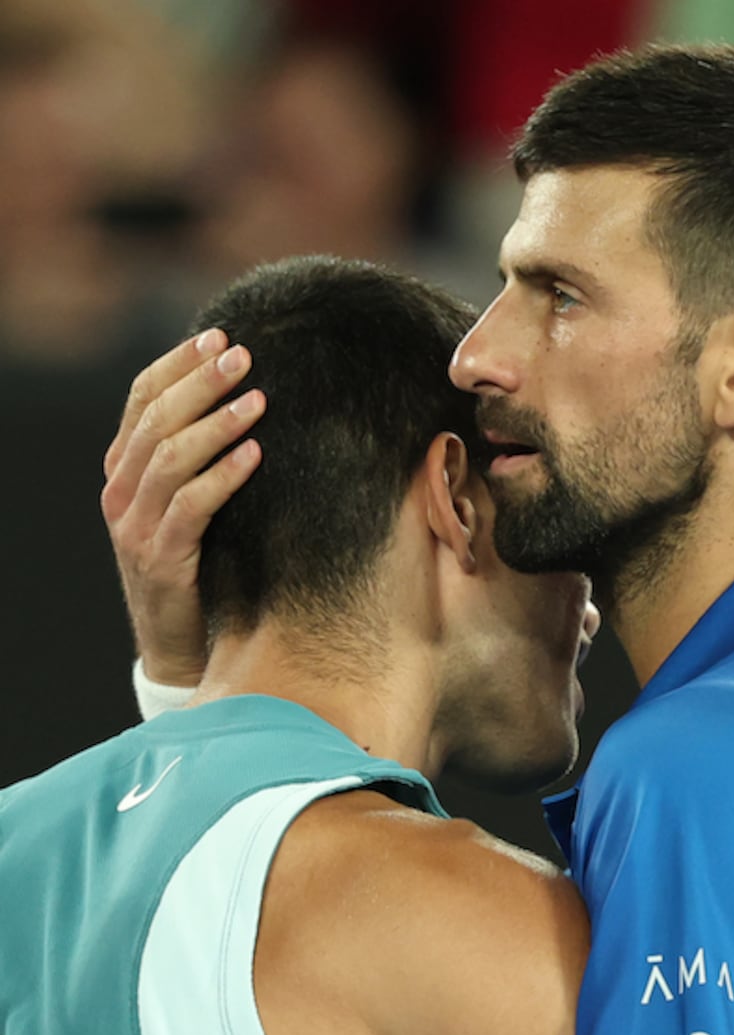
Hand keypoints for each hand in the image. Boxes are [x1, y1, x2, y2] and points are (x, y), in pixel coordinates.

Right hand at [101, 329, 264, 686]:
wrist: (182, 644)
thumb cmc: (202, 565)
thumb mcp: (193, 506)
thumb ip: (202, 460)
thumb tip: (251, 402)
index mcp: (124, 470)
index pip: (141, 399)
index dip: (177, 364)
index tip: (217, 335)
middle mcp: (120, 492)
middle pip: (155, 419)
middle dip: (199, 382)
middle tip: (242, 355)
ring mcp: (135, 527)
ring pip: (169, 458)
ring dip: (215, 423)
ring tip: (257, 400)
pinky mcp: (160, 559)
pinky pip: (191, 507)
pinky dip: (224, 476)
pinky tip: (256, 455)